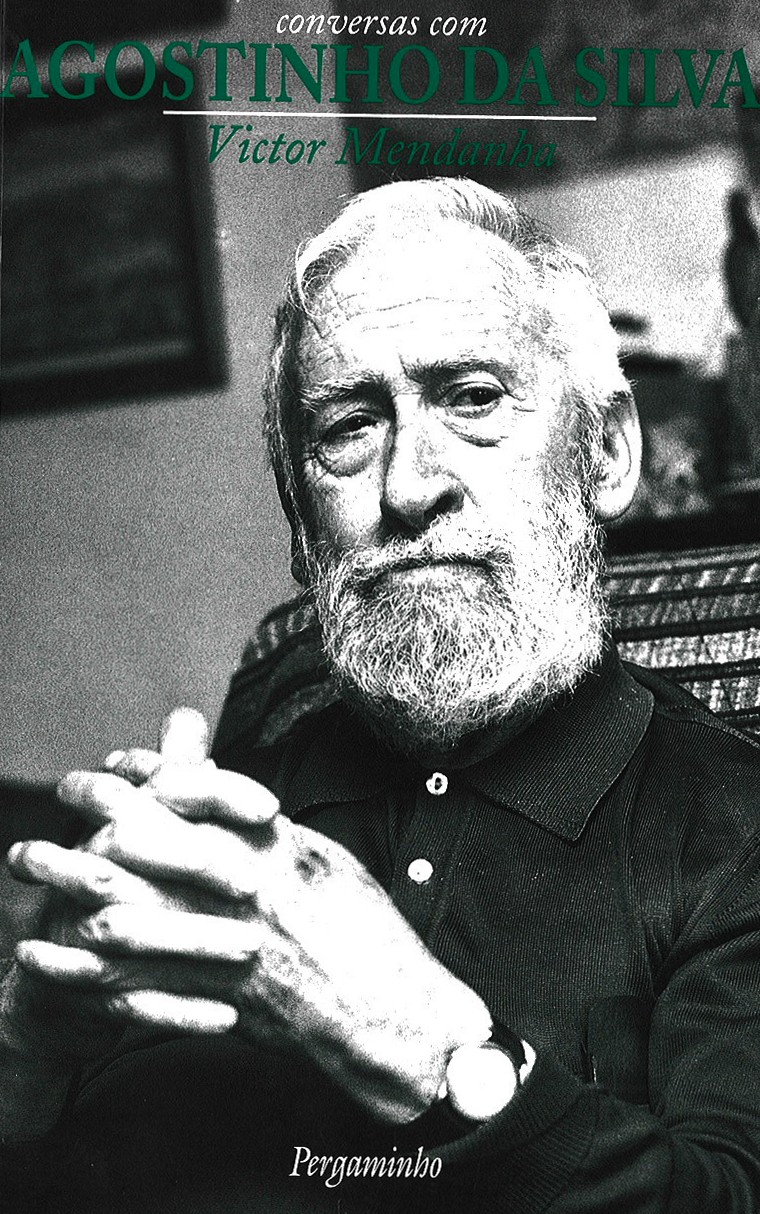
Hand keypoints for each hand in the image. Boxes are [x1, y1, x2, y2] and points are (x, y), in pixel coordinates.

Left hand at [10, 712, 491, 1121]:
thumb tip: (220, 795)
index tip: (106, 767)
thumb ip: (264, 828)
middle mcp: (247, 889)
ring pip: (135, 908)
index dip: (141, 777)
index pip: (193, 795)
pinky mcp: (223, 996)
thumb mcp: (321, 858)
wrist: (391, 1010)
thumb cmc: (365, 930)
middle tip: (59, 796)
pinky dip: (92, 964)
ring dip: (73, 886)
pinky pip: (145, 980)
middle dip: (92, 818)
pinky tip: (54, 954)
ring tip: (31, 866)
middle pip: (150, 845)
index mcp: (273, 847)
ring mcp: (233, 944)